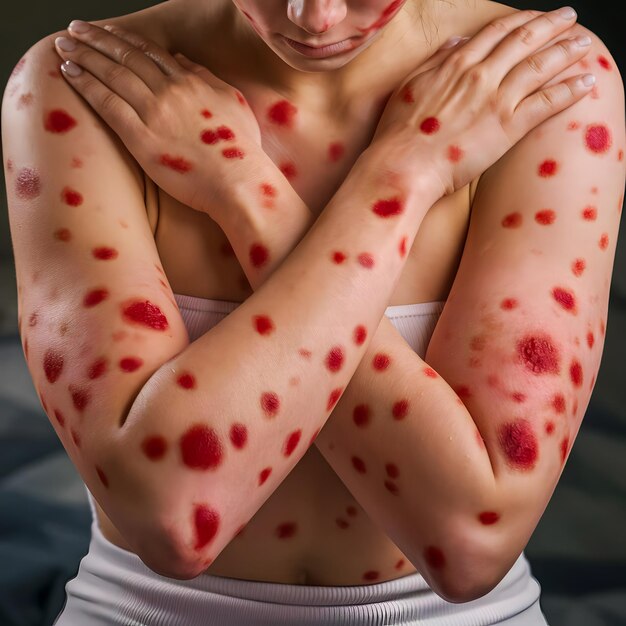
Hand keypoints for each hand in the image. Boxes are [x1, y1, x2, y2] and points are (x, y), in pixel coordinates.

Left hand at [54, 22, 262, 216]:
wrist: (239, 180)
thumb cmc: (242, 149)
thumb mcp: (233, 102)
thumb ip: (206, 77)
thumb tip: (182, 60)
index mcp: (191, 81)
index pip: (150, 52)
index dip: (124, 39)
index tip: (106, 31)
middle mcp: (169, 90)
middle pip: (125, 56)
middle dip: (96, 39)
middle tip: (74, 29)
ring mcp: (154, 112)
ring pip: (112, 74)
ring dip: (84, 56)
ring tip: (63, 45)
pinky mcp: (141, 138)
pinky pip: (107, 104)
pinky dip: (86, 85)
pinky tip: (70, 73)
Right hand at [371, 8, 594, 196]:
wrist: (403, 165)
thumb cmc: (398, 133)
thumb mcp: (409, 86)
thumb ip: (436, 61)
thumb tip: (456, 42)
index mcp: (455, 64)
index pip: (496, 33)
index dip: (520, 20)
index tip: (534, 16)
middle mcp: (480, 75)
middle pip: (524, 41)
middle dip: (551, 25)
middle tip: (570, 19)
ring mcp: (496, 100)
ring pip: (540, 66)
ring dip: (566, 51)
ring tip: (584, 44)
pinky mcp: (507, 127)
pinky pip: (546, 103)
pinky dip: (569, 91)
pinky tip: (586, 83)